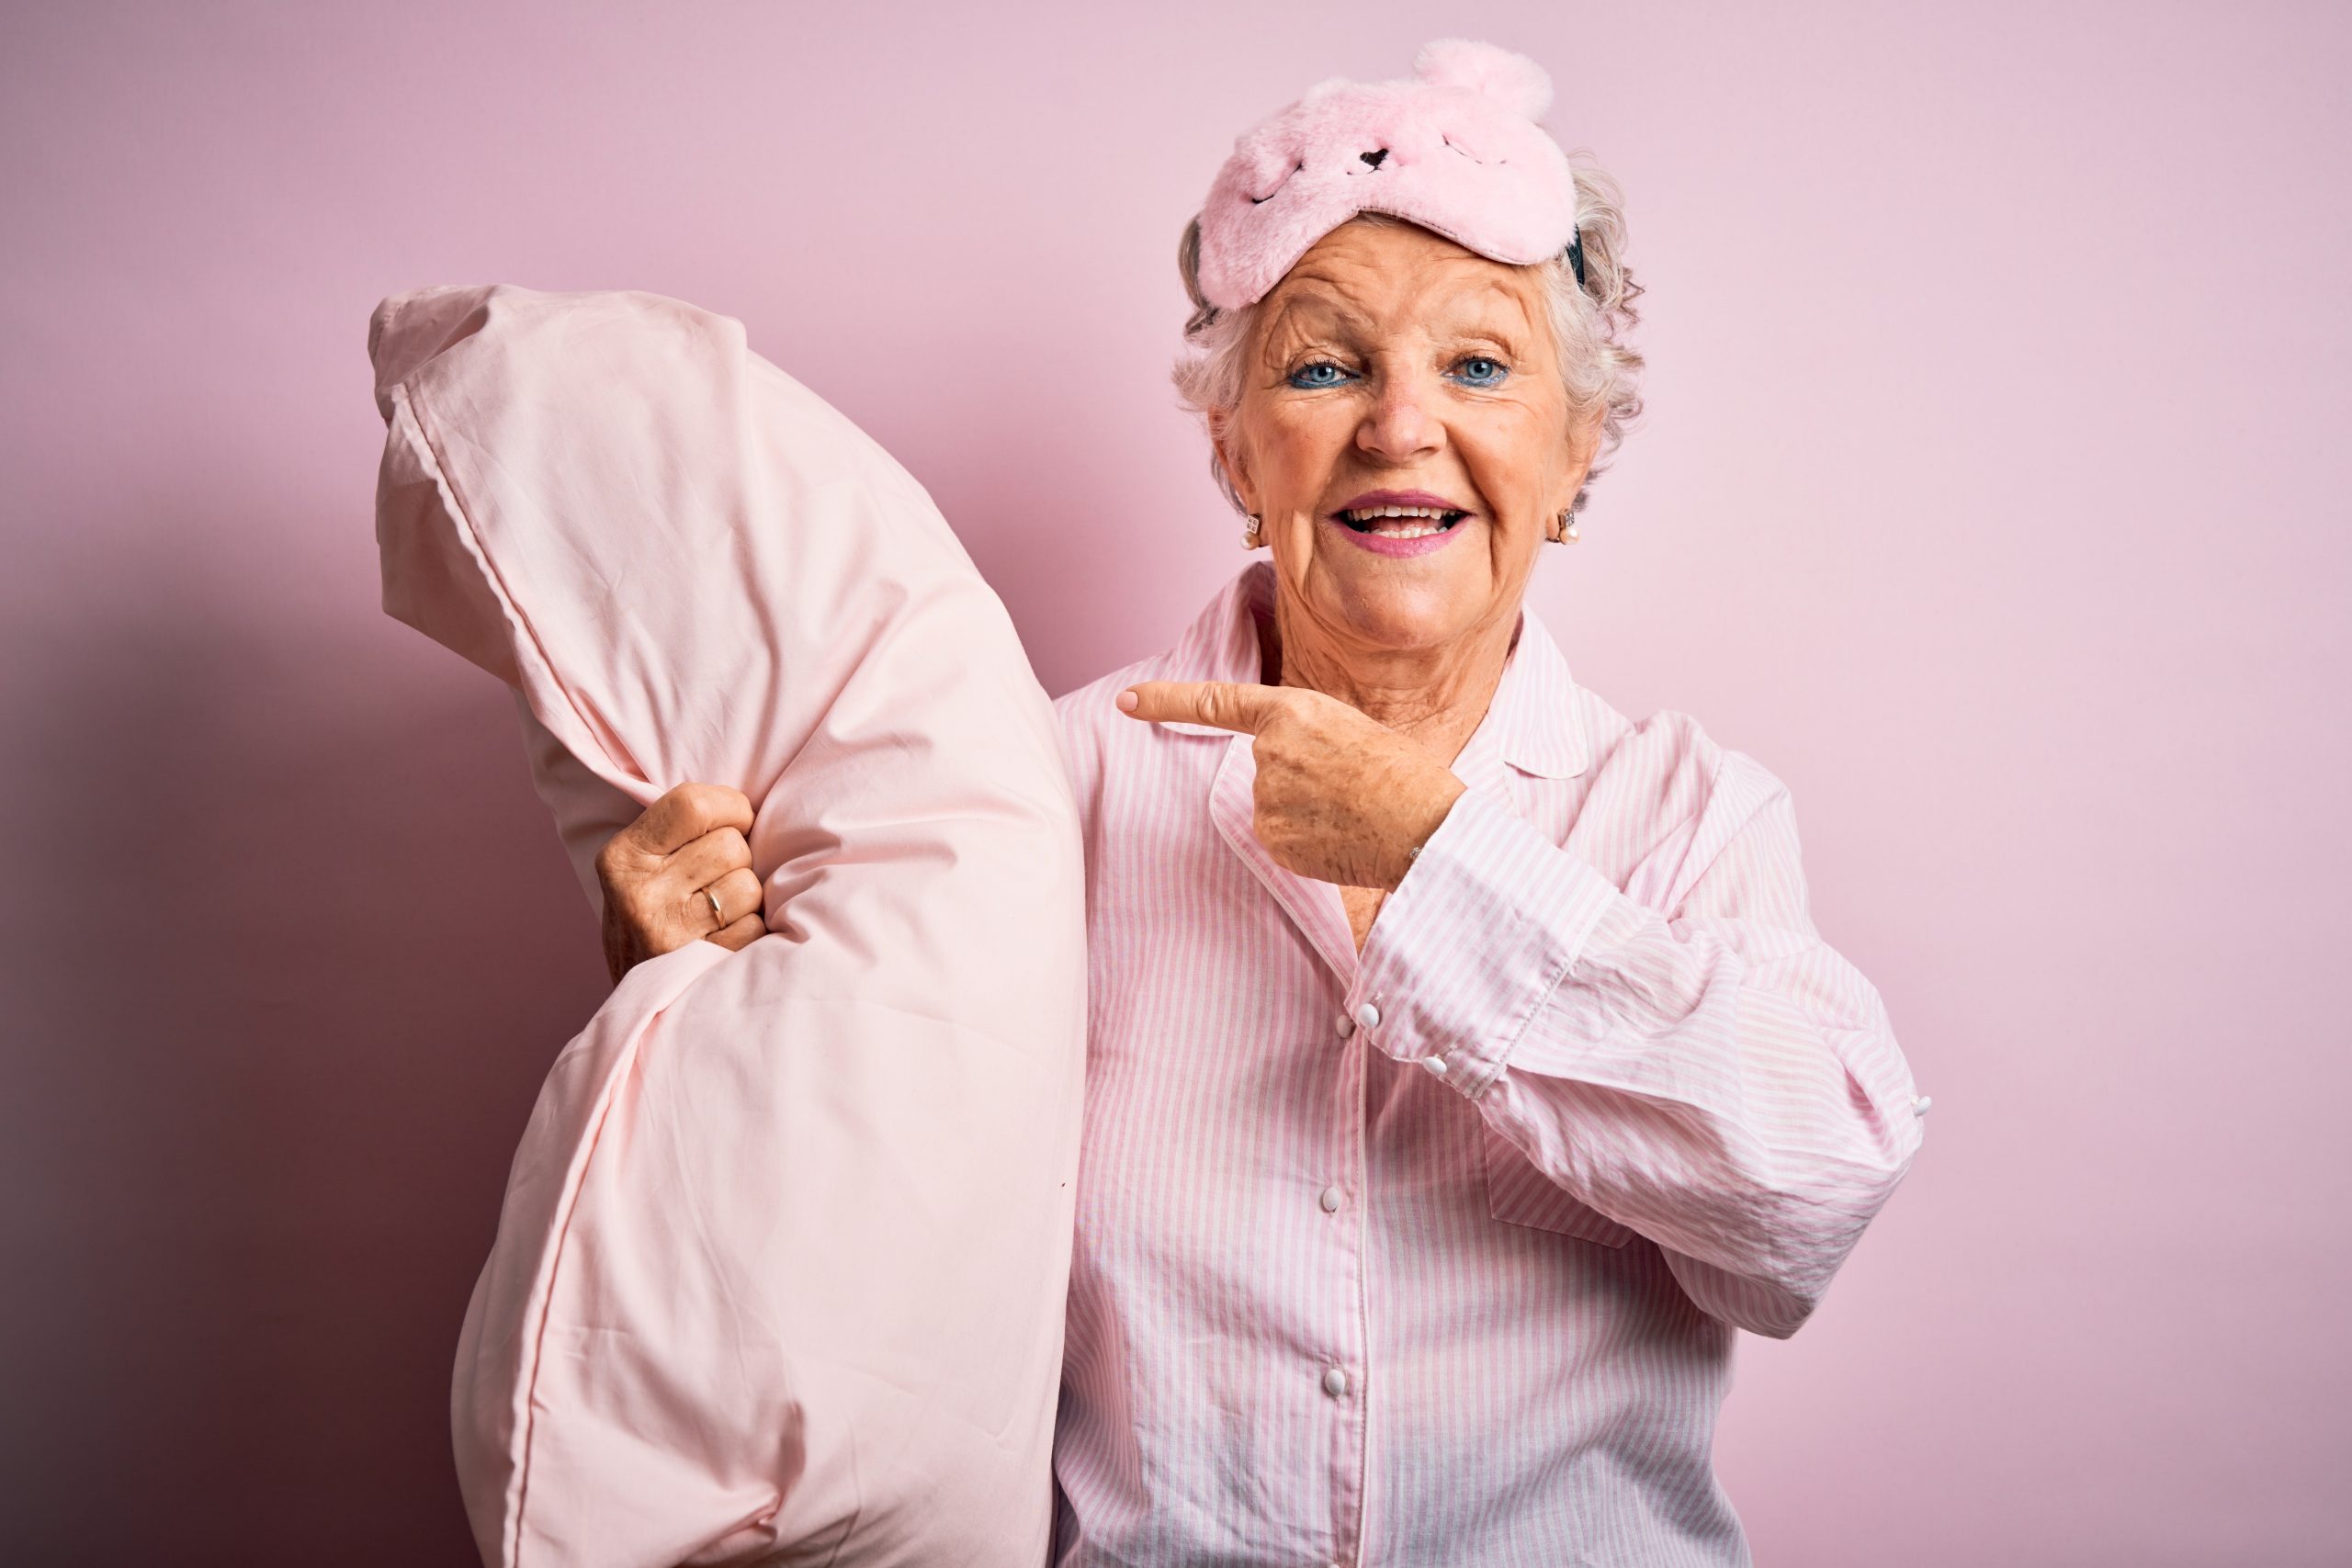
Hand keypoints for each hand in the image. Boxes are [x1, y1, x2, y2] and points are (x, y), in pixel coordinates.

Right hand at [593, 782, 764, 983]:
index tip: (734, 824)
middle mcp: (638, 893)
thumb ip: (681, 831)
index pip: (694, 804)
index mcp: (623, 856)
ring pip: (749, 885)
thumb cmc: (653, 917)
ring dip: (746, 898)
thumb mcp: (643, 867)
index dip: (731, 809)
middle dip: (739, 859)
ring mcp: (668, 933)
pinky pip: (756, 926)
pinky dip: (750, 930)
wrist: (637, 1002)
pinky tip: (725, 938)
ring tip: (720, 912)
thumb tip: (749, 803)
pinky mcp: (700, 966)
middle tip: (718, 880)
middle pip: (731, 845)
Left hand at [1119, 681, 1465, 889]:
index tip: (1127, 701)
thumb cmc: (1406, 776)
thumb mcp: (1354, 731)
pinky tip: (1342, 841)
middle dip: (1298, 782)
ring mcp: (1266, 799)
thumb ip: (1307, 741)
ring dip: (1306, 815)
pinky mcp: (1273, 840)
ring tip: (1354, 814)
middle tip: (1351, 788)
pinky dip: (1307, 845)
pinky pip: (1282, 842)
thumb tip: (1288, 779)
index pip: (1215, 702)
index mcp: (1294, 711)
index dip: (1166, 701)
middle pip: (1263, 770)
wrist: (1426, 826)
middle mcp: (1268, 752)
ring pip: (1273, 809)